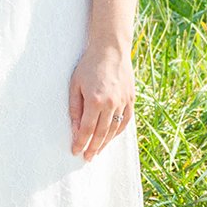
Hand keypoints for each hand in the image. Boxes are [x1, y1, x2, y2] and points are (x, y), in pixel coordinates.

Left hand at [69, 41, 134, 160]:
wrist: (111, 49)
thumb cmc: (89, 65)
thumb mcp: (75, 85)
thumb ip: (75, 109)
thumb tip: (75, 130)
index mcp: (95, 100)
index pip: (86, 129)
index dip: (80, 143)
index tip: (75, 151)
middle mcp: (111, 104)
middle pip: (101, 133)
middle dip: (92, 147)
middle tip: (87, 157)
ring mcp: (123, 102)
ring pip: (114, 130)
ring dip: (105, 143)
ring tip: (97, 151)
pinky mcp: (131, 99)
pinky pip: (125, 121)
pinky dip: (118, 131)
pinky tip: (110, 137)